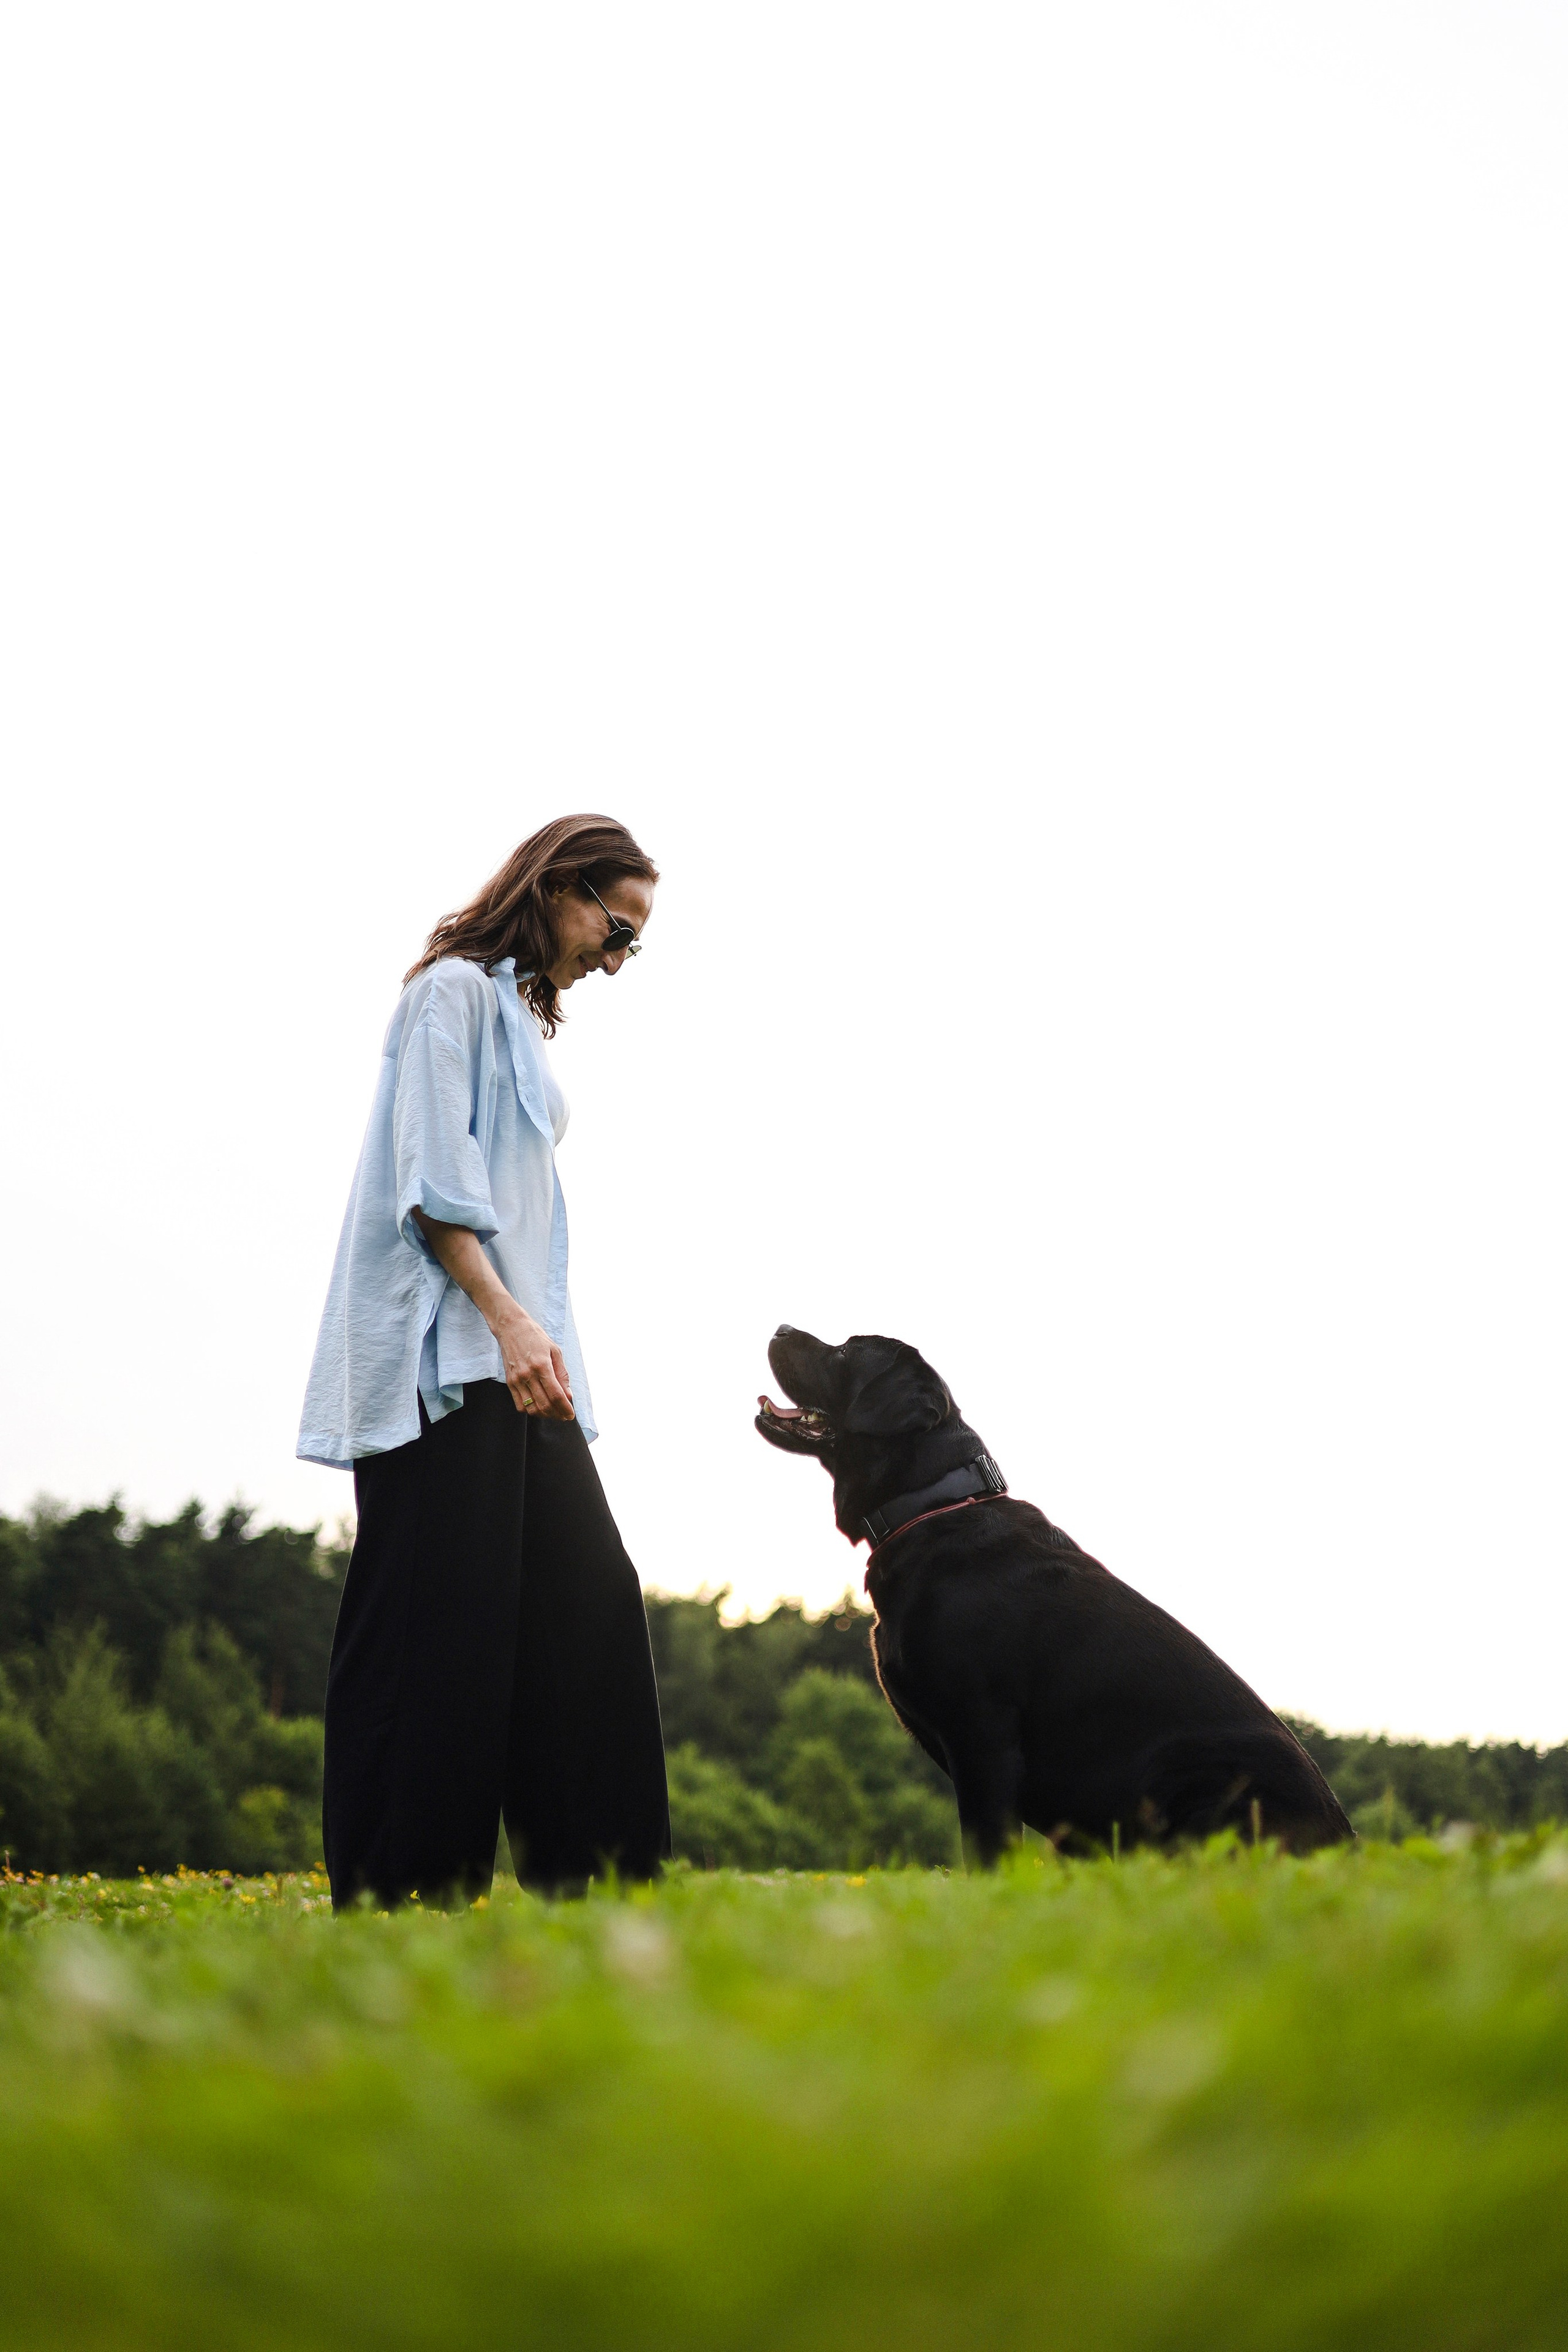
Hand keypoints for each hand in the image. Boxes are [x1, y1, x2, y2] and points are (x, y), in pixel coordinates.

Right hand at [494, 1302, 574, 1420]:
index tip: (570, 1415)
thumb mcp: (555, 1351)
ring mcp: (517, 1380)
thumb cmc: (535, 1337)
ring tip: (553, 1412)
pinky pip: (519, 1405)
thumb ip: (562, 1374)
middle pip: (544, 1405)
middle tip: (564, 1415)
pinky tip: (539, 1406)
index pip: (555, 1395)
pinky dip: (530, 1410)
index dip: (564, 1408)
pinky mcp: (509, 1382)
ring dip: (544, 1414)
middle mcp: (528, 1375)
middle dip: (557, 1414)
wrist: (511, 1328)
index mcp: (542, 1365)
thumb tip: (568, 1395)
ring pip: (531, 1408)